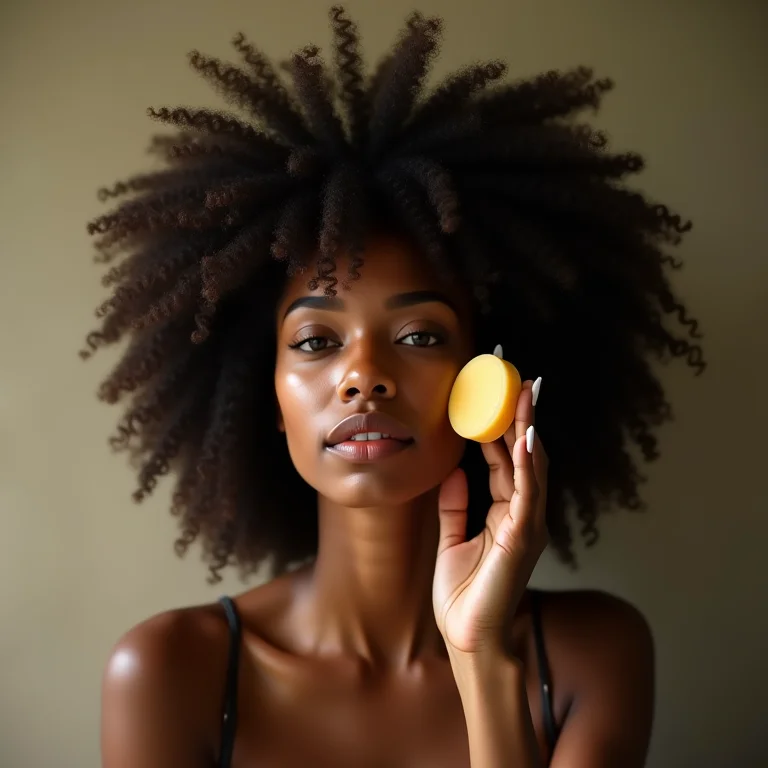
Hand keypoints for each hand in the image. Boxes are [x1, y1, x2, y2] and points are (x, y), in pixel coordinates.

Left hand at [432, 375, 547, 656]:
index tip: (490, 392)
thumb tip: (453, 471)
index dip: (499, 424)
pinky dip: (530, 462)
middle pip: (525, 453)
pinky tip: (527, 436)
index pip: (506, 458)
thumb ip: (455, 505)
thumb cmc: (463, 594)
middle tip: (515, 375)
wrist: (468, 638)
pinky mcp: (524, 537)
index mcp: (506, 511)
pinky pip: (529, 492)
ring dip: (528, 426)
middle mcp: (522, 512)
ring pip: (532, 464)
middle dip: (520, 414)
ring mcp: (528, 523)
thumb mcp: (452, 539)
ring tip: (525, 391)